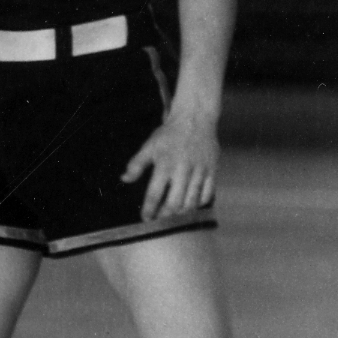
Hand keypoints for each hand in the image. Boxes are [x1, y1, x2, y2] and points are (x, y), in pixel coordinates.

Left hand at [122, 107, 218, 221]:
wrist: (195, 117)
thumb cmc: (169, 134)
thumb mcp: (149, 146)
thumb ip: (136, 164)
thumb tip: (124, 179)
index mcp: (165, 164)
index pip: (154, 194)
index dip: (149, 210)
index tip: (145, 218)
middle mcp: (183, 169)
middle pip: (174, 203)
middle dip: (164, 216)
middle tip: (159, 219)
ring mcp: (199, 171)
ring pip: (191, 202)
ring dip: (181, 212)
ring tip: (173, 214)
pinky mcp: (212, 170)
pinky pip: (207, 194)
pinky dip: (198, 203)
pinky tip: (190, 205)